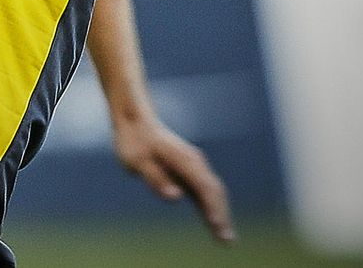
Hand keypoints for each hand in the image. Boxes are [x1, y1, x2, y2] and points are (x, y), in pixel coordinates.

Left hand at [113, 113, 234, 242]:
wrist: (135, 122)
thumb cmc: (134, 142)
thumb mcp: (137, 161)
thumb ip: (156, 178)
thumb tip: (175, 197)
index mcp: (183, 159)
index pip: (204, 186)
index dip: (212, 206)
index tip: (216, 224)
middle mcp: (194, 162)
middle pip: (214, 191)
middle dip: (222, 215)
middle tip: (228, 240)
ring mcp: (194, 166)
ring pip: (213, 192)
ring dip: (221, 213)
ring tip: (226, 239)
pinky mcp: (189, 172)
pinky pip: (205, 192)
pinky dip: (211, 208)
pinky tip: (214, 224)